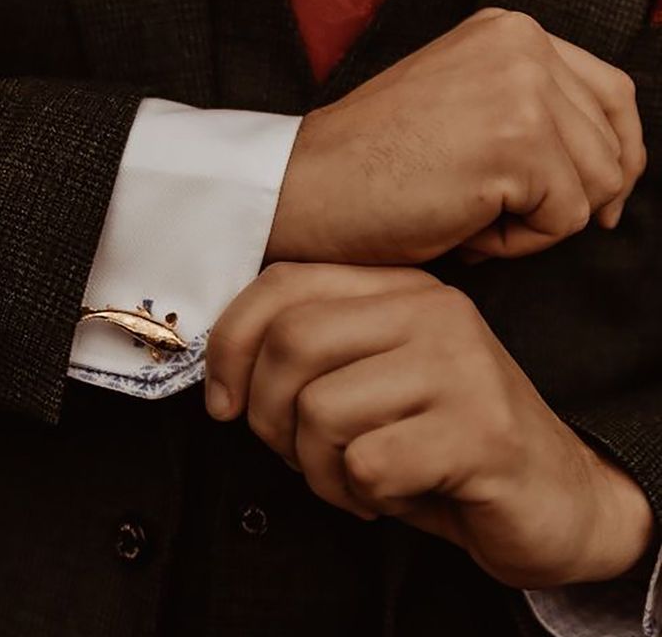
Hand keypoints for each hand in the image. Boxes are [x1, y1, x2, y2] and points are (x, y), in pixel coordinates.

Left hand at [205, 263, 655, 587]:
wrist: (557, 495)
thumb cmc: (442, 437)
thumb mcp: (371, 376)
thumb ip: (312, 354)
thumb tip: (223, 372)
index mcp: (398, 286)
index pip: (282, 282)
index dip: (230, 344)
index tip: (223, 401)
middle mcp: (431, 309)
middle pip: (291, 343)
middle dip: (269, 416)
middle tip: (296, 451)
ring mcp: (460, 365)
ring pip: (321, 410)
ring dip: (318, 466)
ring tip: (356, 476)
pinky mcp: (481, 431)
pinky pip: (366, 465)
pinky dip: (360, 496)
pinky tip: (394, 493)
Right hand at [267, 8, 645, 264]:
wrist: (303, 185)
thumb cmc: (367, 164)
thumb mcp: (460, 104)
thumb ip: (531, 107)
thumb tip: (613, 163)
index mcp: (507, 30)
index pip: (613, 94)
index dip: (615, 156)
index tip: (601, 199)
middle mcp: (522, 45)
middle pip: (613, 146)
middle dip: (567, 199)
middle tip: (496, 214)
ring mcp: (522, 89)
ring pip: (598, 186)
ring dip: (536, 221)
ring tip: (465, 213)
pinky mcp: (518, 142)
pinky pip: (566, 222)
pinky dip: (516, 244)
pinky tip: (458, 223)